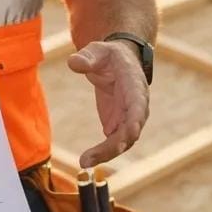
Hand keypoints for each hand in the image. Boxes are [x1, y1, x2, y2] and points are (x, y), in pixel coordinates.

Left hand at [68, 39, 149, 167]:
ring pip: (123, 141)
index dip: (136, 118)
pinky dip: (102, 153)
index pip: (138, 103)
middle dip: (119, 143)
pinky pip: (113, 144)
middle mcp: (136, 105)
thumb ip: (87, 57)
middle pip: (132, 128)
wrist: (117, 64)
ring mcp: (128, 118)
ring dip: (107, 153)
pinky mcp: (118, 126)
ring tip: (86, 161)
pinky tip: (86, 160)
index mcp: (134, 85)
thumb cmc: (109, 56)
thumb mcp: (97, 51)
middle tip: (100, 155)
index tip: (132, 132)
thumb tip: (73, 62)